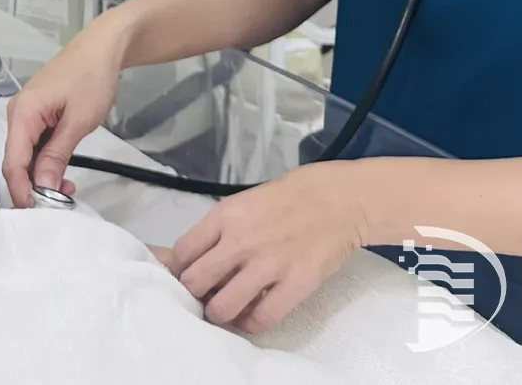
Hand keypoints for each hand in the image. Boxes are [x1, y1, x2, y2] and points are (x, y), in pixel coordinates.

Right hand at [2, 18, 128, 205]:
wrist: (102, 47)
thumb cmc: (92, 79)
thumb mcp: (78, 121)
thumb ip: (57, 155)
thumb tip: (42, 189)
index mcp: (22, 114)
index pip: (13, 162)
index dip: (22, 191)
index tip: (38, 214)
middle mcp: (17, 115)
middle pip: (15, 161)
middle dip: (32, 187)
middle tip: (60, 204)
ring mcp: (26, 115)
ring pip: (26, 156)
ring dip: (41, 176)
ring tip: (68, 189)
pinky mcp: (37, 116)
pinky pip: (35, 145)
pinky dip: (46, 162)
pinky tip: (62, 173)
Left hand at [170, 162, 370, 335]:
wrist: (339, 200)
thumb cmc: (288, 198)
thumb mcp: (243, 202)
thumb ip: (219, 230)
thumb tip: (194, 261)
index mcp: (225, 216)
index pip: (182, 252)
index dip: (182, 268)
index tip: (191, 274)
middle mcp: (241, 241)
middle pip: (195, 282)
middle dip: (195, 293)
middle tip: (207, 295)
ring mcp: (268, 265)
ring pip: (222, 307)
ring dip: (220, 313)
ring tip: (227, 309)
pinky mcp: (295, 285)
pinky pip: (261, 319)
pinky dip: (251, 324)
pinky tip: (252, 317)